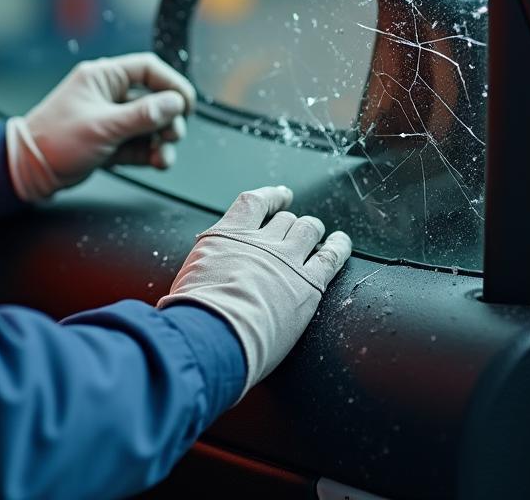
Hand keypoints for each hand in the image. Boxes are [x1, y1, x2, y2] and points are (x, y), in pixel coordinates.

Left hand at [6, 53, 196, 201]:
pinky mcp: (108, 142)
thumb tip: (174, 103)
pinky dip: (150, 152)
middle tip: (173, 134)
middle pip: (153, 98)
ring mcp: (109, 119)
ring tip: (164, 155)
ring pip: (148, 124)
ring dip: (161, 139)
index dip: (171, 83)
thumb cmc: (55, 141)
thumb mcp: (103, 127)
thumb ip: (142, 115)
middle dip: (168, 118)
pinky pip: (138, 143)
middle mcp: (107, 94)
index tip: (186, 105)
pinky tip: (157, 162)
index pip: (148, 69)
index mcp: (103, 77)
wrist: (28, 171)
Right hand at [157, 185, 350, 396]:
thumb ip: (202, 272)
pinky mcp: (308, 284)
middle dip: (291, 221)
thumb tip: (196, 286)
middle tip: (296, 227)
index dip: (270, 196)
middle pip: (285, 219)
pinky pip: (331, 256)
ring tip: (320, 232)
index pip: (253, 202)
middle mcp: (258, 241)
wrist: (211, 333)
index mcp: (226, 236)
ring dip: (314, 229)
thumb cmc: (192, 314)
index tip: (281, 196)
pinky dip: (340, 246)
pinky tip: (342, 242)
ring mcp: (286, 260)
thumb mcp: (186, 281)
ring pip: (308, 230)